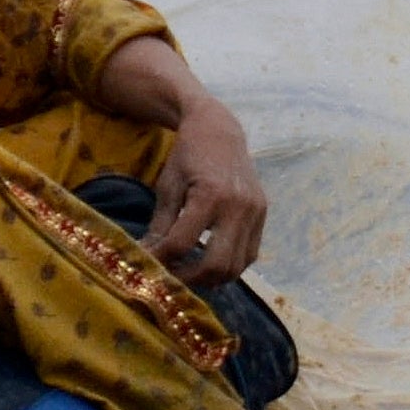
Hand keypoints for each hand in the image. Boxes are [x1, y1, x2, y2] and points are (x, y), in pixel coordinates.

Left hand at [146, 99, 267, 285]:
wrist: (220, 130)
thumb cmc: (188, 156)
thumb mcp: (168, 187)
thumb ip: (160, 225)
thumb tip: (147, 258)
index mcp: (210, 195)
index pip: (182, 243)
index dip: (161, 260)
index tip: (148, 265)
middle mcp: (238, 206)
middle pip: (216, 265)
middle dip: (189, 279)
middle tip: (170, 279)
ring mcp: (255, 212)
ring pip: (237, 267)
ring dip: (211, 278)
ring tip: (188, 273)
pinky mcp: (263, 215)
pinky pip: (249, 255)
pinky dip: (229, 266)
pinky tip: (209, 261)